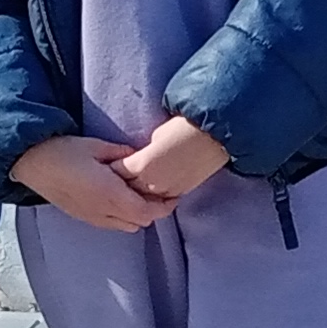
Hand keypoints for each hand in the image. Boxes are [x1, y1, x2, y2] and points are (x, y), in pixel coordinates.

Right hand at [16, 133, 166, 230]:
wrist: (31, 163)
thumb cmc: (63, 151)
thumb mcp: (96, 146)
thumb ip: (122, 154)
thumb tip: (139, 157)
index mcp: (110, 194)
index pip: (147, 211)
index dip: (164, 206)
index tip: (173, 193)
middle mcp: (102, 212)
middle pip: (140, 222)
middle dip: (153, 210)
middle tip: (159, 191)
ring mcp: (91, 217)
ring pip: (126, 226)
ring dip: (137, 214)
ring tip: (139, 194)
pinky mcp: (82, 217)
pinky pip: (111, 224)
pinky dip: (122, 216)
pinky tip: (119, 198)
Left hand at [114, 114, 231, 202]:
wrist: (216, 134)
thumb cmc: (184, 128)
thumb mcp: (156, 136)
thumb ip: (143, 152)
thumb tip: (139, 158)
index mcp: (141, 165)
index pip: (117, 173)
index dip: (112, 169)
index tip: (110, 165)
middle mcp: (152, 183)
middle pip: (128, 191)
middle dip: (123, 185)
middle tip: (120, 178)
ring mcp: (168, 191)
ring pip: (145, 200)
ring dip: (140, 193)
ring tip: (137, 186)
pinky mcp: (182, 192)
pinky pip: (162, 199)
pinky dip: (156, 195)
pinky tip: (155, 188)